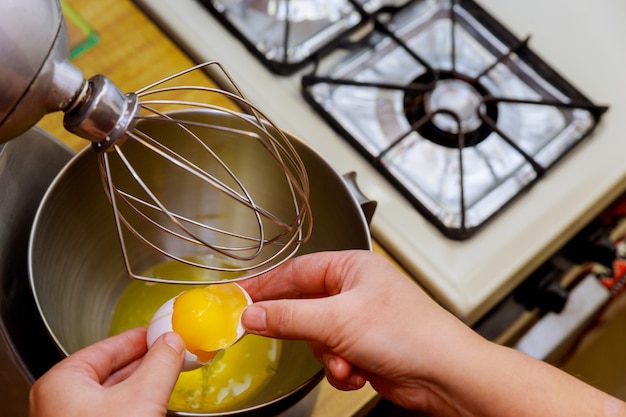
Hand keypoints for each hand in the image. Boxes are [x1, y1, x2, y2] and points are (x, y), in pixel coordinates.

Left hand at [29, 327, 183, 416]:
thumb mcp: (142, 397)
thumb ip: (161, 364)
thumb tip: (172, 342)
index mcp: (61, 382)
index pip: (107, 347)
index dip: (139, 338)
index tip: (159, 332)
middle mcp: (59, 401)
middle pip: (110, 370)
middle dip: (142, 362)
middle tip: (168, 352)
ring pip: (111, 394)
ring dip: (140, 384)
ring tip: (165, 376)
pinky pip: (111, 411)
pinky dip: (133, 404)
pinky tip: (152, 403)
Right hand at [240, 250, 625, 416]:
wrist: (445, 373)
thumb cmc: (412, 333)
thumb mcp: (338, 321)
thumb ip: (289, 316)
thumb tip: (253, 314)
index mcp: (350, 267)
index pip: (294, 270)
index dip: (263, 285)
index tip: (236, 297)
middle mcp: (353, 290)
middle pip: (302, 306)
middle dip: (299, 329)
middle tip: (269, 335)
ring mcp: (358, 319)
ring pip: (315, 337)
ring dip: (326, 355)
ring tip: (344, 360)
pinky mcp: (362, 346)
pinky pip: (331, 357)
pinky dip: (339, 368)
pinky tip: (357, 371)